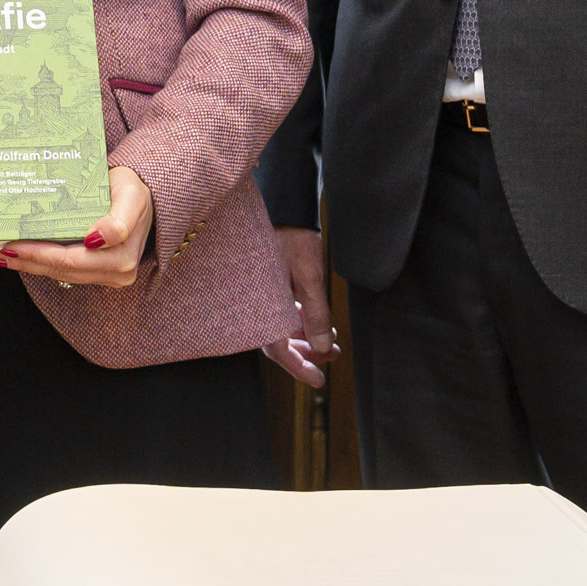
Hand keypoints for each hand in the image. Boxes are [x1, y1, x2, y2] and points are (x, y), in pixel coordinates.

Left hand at [0, 166, 154, 288]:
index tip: (13, 245)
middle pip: (62, 270)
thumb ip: (118, 220)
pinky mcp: (98, 272)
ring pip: (60, 273)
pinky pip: (65, 270)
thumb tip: (95, 239)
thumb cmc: (135, 190)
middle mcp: (116, 272)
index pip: (70, 260)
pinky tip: (23, 256)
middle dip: (28, 262)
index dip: (39, 255)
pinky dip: (41, 263)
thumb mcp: (131, 197)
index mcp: (122, 258)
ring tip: (3, 256)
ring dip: (30, 265)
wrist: (144, 194)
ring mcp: (107, 275)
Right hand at [268, 226, 336, 388]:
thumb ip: (316, 312)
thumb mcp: (309, 274)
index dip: (299, 368)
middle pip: (277, 343)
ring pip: (279, 328)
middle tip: (330, 360)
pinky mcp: (265, 285)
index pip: (278, 350)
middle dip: (306, 355)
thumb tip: (323, 347)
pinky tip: (315, 321)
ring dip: (304, 339)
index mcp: (261, 305)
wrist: (280, 203)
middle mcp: (256, 303)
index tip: (319, 382)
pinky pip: (278, 313)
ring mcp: (259, 295)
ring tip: (330, 342)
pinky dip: (298, 322)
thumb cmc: (292, 235)